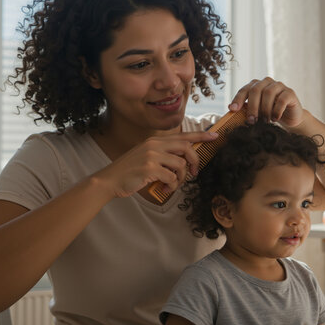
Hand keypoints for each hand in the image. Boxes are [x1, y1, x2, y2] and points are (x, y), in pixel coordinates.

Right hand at [92, 131, 218, 197]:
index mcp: (155, 141)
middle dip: (195, 161)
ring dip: (181, 178)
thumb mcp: (147, 157)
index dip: (201, 136)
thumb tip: (185, 160)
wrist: (110, 180)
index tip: (214, 136)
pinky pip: (172, 177)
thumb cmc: (130, 171)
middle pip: (187, 148)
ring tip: (172, 184)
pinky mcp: (150, 168)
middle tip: (194, 173)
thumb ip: (164, 155)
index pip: (183, 136)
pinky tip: (165, 188)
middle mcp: (155, 145)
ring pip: (181, 165)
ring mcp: (152, 156)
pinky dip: (172, 186)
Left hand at [228, 77, 303, 127]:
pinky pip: (282, 99)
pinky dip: (277, 110)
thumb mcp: (256, 112)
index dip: (238, 99)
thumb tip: (231, 108)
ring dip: (265, 109)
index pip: (245, 89)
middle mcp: (267, 82)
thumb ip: (245, 109)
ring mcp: (279, 86)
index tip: (233, 109)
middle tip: (251, 120)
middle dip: (252, 106)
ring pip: (268, 93)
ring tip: (265, 121)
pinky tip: (275, 119)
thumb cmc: (270, 114)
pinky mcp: (290, 92)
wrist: (290, 118)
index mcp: (256, 85)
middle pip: (256, 90)